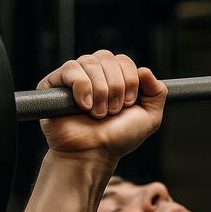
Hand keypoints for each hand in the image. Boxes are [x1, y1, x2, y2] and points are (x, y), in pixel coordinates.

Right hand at [37, 51, 166, 161]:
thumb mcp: (149, 118)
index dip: (130, 80)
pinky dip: (82, 87)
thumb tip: (145, 69)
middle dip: (116, 87)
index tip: (128, 104)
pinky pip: (71, 69)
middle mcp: (93, 74)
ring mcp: (73, 78)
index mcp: (113, 78)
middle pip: (107, 57)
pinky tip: (83, 106)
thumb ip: (157, 92)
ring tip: (98, 113)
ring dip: (100, 91)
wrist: (93, 154)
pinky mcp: (53, 84)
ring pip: (90, 62)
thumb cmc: (117, 139)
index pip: (123, 60)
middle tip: (113, 111)